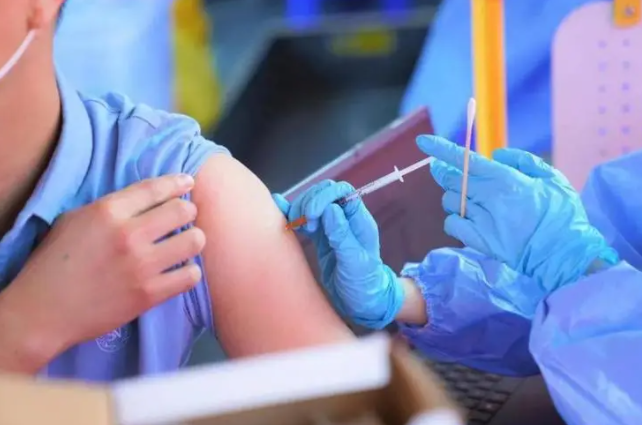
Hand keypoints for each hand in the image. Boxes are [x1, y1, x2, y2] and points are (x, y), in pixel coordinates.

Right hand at [1, 174, 205, 367]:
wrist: (43, 311)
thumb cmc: (54, 263)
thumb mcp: (74, 220)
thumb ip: (111, 207)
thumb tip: (146, 199)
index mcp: (108, 211)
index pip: (156, 188)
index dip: (178, 182)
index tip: (189, 182)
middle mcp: (129, 234)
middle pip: (182, 211)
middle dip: (188, 211)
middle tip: (185, 218)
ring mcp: (141, 266)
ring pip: (194, 241)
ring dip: (194, 240)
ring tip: (186, 244)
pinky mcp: (149, 294)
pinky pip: (190, 276)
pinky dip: (190, 272)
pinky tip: (182, 271)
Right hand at [272, 181, 403, 329]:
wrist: (363, 303)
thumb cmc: (365, 285)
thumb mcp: (355, 263)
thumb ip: (342, 235)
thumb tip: (331, 208)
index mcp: (359, 221)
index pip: (341, 192)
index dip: (323, 197)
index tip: (310, 215)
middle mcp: (346, 220)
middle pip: (325, 194)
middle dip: (309, 202)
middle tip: (303, 224)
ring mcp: (333, 228)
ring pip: (314, 204)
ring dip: (300, 209)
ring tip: (295, 225)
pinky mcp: (321, 238)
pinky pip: (307, 219)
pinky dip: (293, 215)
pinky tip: (282, 212)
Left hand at [417, 135, 618, 288]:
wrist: (565, 255)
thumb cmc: (562, 215)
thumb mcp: (552, 178)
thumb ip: (522, 161)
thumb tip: (495, 155)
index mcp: (507, 180)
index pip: (466, 160)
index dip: (441, 149)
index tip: (423, 142)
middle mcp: (490, 198)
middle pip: (453, 180)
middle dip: (447, 174)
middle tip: (450, 174)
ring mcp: (482, 221)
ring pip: (450, 201)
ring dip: (454, 197)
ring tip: (472, 202)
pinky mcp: (479, 242)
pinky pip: (452, 224)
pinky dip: (454, 219)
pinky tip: (468, 220)